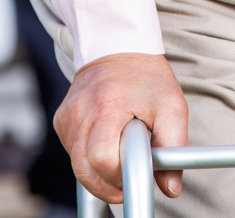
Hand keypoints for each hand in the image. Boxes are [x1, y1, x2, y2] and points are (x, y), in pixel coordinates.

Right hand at [56, 52, 188, 202]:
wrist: (119, 46)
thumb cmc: (148, 78)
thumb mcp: (172, 107)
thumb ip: (174, 148)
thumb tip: (170, 187)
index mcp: (109, 105)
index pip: (102, 159)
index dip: (119, 178)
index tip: (134, 180)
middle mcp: (82, 110)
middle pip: (83, 169)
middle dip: (106, 185)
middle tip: (126, 183)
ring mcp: (68, 115)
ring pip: (76, 164)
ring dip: (98, 172)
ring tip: (120, 158)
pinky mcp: (61, 119)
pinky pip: (71, 151)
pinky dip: (87, 157)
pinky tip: (105, 144)